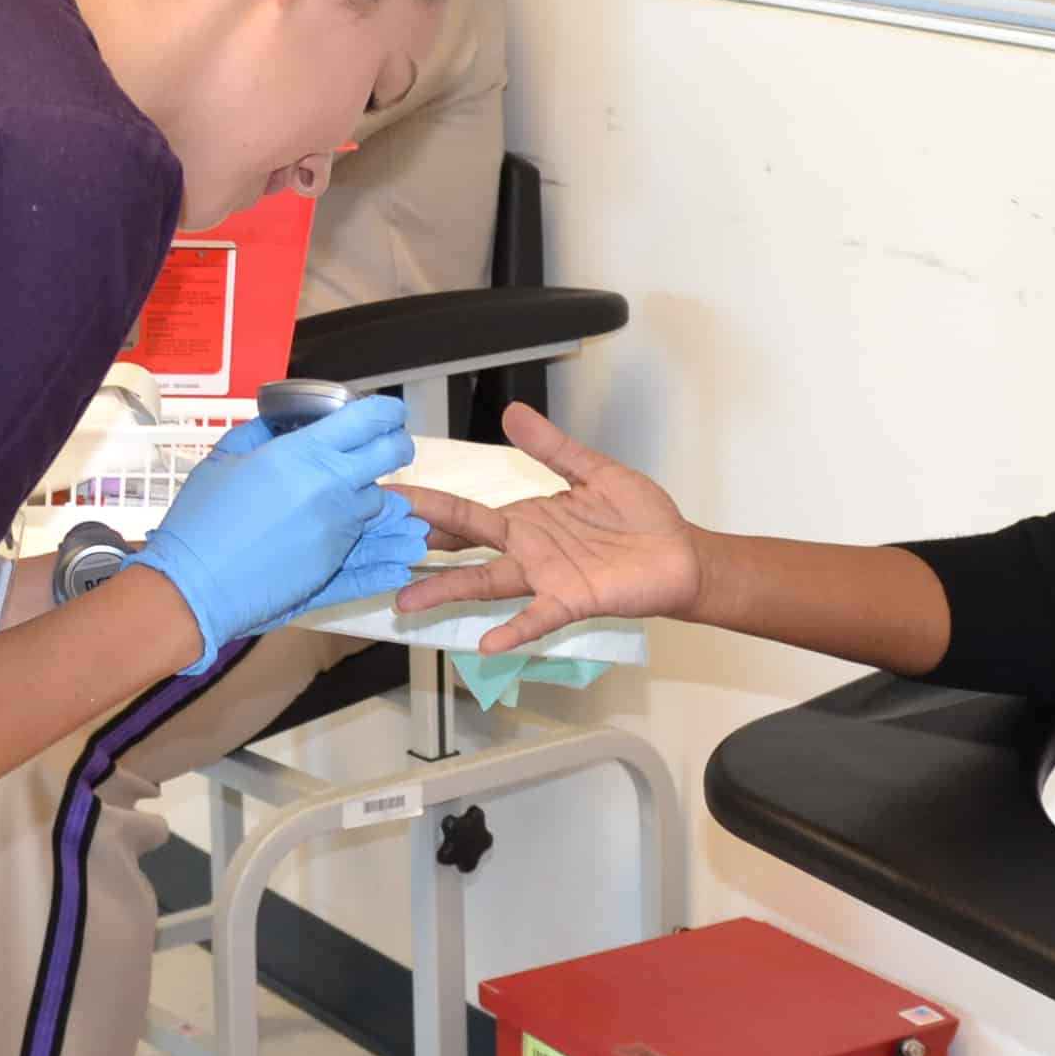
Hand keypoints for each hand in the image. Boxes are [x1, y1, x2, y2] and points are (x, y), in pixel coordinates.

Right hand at [131, 398, 427, 668]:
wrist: (192, 586)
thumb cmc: (200, 522)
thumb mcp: (223, 459)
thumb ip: (260, 432)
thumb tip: (281, 420)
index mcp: (303, 455)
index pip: (367, 422)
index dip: (386, 412)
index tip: (389, 413)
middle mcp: (330, 489)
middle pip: (389, 458)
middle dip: (395, 446)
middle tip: (389, 447)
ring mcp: (337, 531)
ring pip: (379, 506)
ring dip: (379, 500)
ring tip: (379, 501)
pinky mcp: (334, 567)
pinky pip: (372, 557)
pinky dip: (387, 558)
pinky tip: (400, 561)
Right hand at [394, 405, 703, 653]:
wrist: (680, 553)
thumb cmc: (639, 516)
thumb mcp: (594, 470)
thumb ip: (551, 447)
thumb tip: (512, 411)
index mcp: (524, 518)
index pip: (465, 514)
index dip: (427, 507)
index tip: (385, 499)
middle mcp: (525, 551)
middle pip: (463, 549)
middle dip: (418, 547)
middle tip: (374, 545)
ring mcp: (544, 578)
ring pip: (485, 584)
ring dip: (446, 593)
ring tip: (406, 604)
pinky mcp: (572, 600)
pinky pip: (537, 617)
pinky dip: (514, 630)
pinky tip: (487, 643)